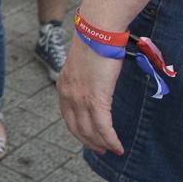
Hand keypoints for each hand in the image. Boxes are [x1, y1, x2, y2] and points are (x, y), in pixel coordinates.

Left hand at [57, 32, 124, 155]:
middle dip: (89, 141)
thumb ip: (86, 77)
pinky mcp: (96, 99)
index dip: (78, 131)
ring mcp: (80, 98)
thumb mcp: (85, 63)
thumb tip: (97, 83)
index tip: (89, 138)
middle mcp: (68, 95)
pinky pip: (103, 127)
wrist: (98, 31)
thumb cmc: (96, 42)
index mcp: (64, 86)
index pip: (68, 116)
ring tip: (113, 149)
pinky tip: (118, 146)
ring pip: (90, 131)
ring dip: (102, 143)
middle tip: (102, 150)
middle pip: (77, 128)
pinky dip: (111, 139)